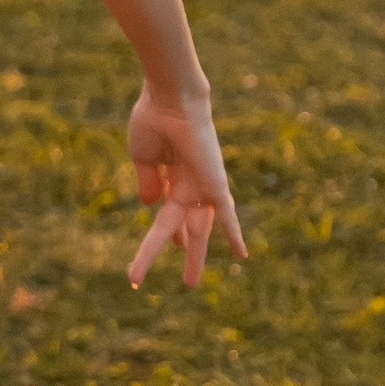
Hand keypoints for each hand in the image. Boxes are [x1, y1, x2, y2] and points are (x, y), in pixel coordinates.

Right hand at [124, 91, 245, 287]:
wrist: (170, 102)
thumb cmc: (152, 121)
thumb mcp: (143, 157)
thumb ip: (148, 182)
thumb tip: (149, 205)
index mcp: (170, 175)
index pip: (169, 212)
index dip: (166, 233)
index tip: (167, 248)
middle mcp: (189, 184)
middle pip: (186, 226)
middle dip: (186, 251)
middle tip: (188, 280)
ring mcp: (202, 187)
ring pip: (199, 230)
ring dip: (195, 256)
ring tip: (190, 284)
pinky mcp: (214, 186)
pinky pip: (226, 215)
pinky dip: (233, 233)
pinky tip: (241, 254)